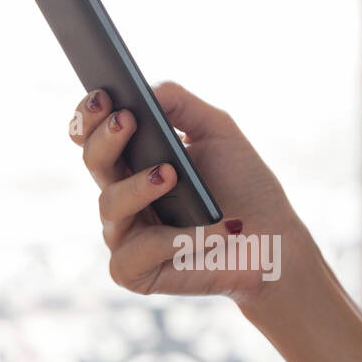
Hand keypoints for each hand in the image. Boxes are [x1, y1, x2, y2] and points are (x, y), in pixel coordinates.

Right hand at [67, 82, 309, 303]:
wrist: (273, 238)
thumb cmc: (243, 184)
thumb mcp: (217, 130)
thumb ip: (180, 103)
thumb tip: (143, 89)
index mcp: (132, 162)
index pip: (92, 135)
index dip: (88, 116)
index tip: (102, 95)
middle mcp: (122, 196)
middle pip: (93, 162)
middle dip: (105, 139)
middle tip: (126, 120)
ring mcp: (125, 235)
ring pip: (110, 205)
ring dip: (138, 187)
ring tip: (171, 174)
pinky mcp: (134, 273)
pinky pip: (132, 254)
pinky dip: (169, 241)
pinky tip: (202, 232)